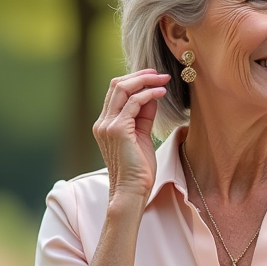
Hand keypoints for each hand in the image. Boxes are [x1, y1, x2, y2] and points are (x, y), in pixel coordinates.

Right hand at [92, 70, 169, 201]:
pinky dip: (148, 94)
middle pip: (117, 85)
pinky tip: (161, 93)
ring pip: (123, 89)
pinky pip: (133, 103)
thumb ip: (144, 116)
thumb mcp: (142, 136)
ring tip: (163, 80)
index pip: (116, 92)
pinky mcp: (118, 130)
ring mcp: (107, 125)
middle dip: (140, 76)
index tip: (154, 77)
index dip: (135, 80)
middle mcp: (102, 122)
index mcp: (105, 123)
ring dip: (145, 81)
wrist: (132, 192)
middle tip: (160, 74)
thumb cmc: (139, 170)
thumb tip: (152, 96)